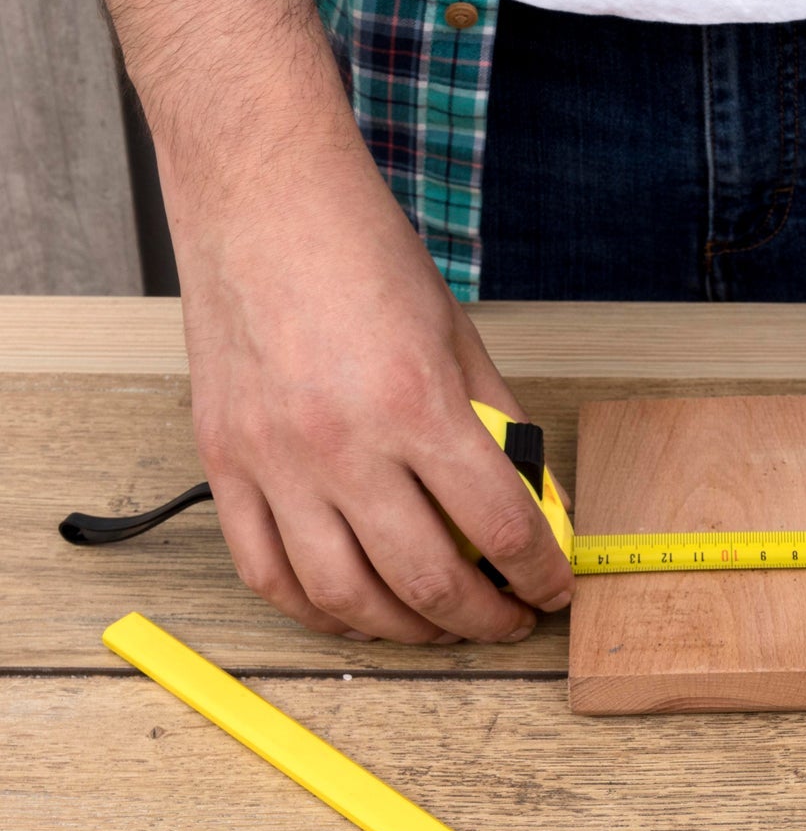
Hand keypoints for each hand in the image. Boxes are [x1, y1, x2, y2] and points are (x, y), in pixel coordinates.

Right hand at [179, 154, 574, 642]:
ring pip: (342, 597)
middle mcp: (341, 445)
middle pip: (425, 580)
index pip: (499, 526)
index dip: (541, 574)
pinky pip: (264, 572)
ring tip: (437, 627)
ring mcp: (274, 462)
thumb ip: (498, 427)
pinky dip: (314, 611)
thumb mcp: (459, 337)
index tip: (555, 589)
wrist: (261, 198)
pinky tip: (352, 611)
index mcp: (416, 405)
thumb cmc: (363, 255)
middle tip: (507, 621)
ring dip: (403, 632)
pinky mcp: (225, 464)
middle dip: (482, 620)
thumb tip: (535, 502)